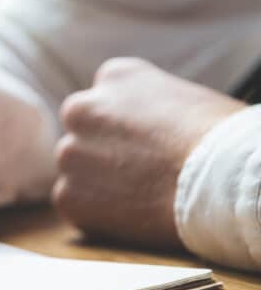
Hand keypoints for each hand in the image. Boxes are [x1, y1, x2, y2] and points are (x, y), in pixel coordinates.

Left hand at [53, 58, 245, 248]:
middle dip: (104, 150)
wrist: (218, 182)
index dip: (125, 126)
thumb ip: (147, 105)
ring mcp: (70, 153)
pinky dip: (97, 212)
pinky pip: (75, 203)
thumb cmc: (220, 139)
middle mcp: (81, 108)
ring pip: (77, 169)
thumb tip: (143, 125)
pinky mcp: (68, 195)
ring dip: (99, 181)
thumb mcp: (183, 96)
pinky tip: (131, 213)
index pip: (105, 99)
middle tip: (139, 170)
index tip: (144, 142)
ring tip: (142, 193)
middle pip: (83, 132)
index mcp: (115, 76)